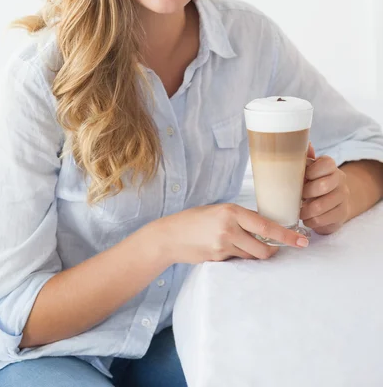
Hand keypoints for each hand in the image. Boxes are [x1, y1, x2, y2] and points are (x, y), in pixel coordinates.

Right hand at [156, 203, 309, 265]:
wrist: (170, 236)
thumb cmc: (195, 220)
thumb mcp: (219, 211)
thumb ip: (240, 218)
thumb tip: (264, 227)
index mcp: (232, 211)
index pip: (267, 226)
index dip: (287, 235)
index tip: (302, 241)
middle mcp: (229, 228)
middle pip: (264, 248)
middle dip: (271, 251)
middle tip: (272, 249)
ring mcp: (223, 245)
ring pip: (252, 256)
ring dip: (252, 253)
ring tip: (238, 244)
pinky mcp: (218, 258)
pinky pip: (238, 261)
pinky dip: (238, 256)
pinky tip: (223, 248)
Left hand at [300, 143, 350, 234]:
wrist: (333, 201)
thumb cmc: (314, 181)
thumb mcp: (308, 168)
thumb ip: (304, 158)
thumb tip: (307, 143)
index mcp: (330, 165)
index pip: (326, 164)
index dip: (311, 172)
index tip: (302, 177)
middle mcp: (340, 179)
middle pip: (323, 186)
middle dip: (305, 193)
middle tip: (297, 196)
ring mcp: (343, 197)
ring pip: (321, 206)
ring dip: (305, 210)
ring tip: (298, 210)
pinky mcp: (342, 214)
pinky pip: (322, 220)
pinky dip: (310, 220)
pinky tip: (306, 218)